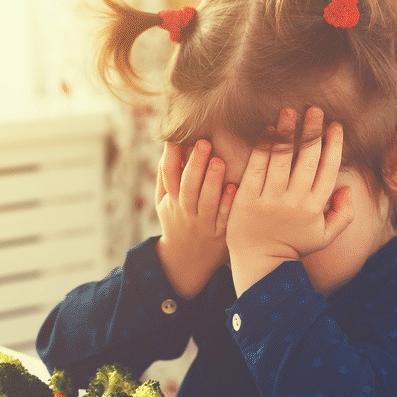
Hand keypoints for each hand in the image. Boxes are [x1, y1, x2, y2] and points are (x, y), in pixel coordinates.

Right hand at [153, 139, 237, 298]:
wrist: (186, 260)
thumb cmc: (176, 220)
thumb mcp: (163, 201)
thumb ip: (165, 174)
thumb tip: (169, 142)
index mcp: (171, 199)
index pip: (169, 174)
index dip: (172, 156)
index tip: (178, 137)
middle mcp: (186, 210)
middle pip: (188, 186)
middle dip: (195, 164)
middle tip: (204, 143)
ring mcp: (203, 223)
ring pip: (206, 201)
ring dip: (212, 181)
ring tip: (219, 161)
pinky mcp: (220, 233)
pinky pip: (224, 218)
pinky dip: (227, 204)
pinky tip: (233, 188)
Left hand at [227, 107, 354, 294]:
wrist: (260, 265)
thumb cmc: (294, 247)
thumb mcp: (325, 236)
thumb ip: (343, 214)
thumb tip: (348, 188)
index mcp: (315, 208)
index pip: (328, 169)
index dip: (333, 145)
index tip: (335, 126)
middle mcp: (295, 201)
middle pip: (307, 159)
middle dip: (312, 132)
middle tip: (315, 110)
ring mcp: (270, 200)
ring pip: (282, 159)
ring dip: (288, 132)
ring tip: (291, 111)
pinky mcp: (248, 199)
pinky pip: (256, 167)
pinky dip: (263, 147)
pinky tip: (268, 130)